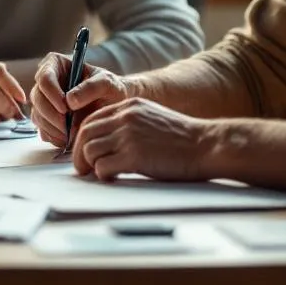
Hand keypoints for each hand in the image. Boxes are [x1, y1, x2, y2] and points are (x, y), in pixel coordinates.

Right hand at [30, 52, 131, 148]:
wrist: (114, 105)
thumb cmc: (111, 88)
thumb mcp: (107, 83)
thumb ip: (91, 88)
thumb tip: (70, 101)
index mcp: (56, 64)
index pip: (44, 77)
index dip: (51, 93)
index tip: (65, 108)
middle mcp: (47, 82)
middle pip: (37, 98)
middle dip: (51, 115)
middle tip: (68, 127)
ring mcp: (45, 101)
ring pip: (37, 115)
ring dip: (52, 128)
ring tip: (71, 134)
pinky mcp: (47, 119)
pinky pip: (42, 130)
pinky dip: (54, 137)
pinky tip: (68, 138)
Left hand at [73, 97, 210, 181]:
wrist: (206, 145)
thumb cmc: (183, 138)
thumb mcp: (152, 117)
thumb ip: (130, 123)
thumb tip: (108, 140)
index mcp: (129, 106)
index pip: (92, 119)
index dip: (82, 138)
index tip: (82, 152)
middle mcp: (125, 118)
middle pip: (85, 134)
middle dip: (78, 154)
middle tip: (81, 169)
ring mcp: (128, 136)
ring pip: (90, 150)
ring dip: (90, 166)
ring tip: (97, 175)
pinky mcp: (134, 156)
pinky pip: (102, 167)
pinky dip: (102, 175)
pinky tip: (112, 178)